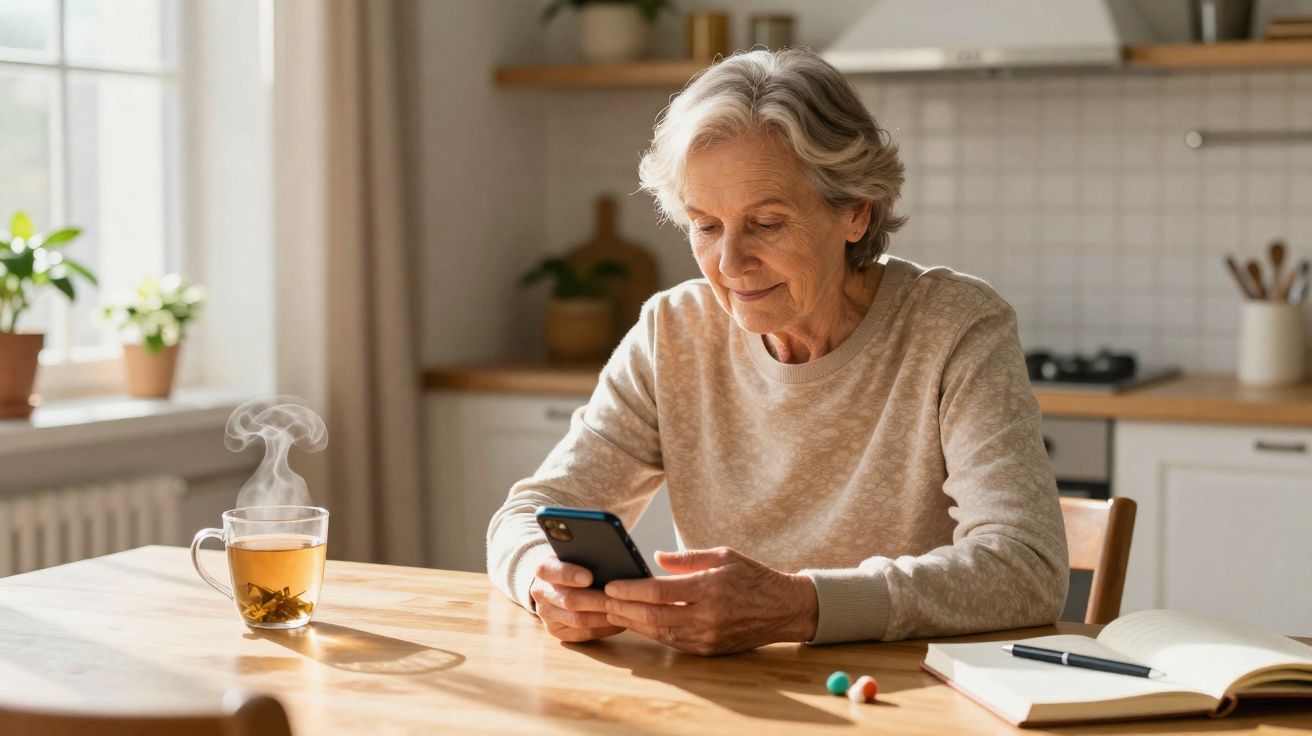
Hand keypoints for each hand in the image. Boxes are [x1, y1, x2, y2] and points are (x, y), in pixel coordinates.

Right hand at [529, 556, 625, 642]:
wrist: (554, 581)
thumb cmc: (574, 563)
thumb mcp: (575, 551)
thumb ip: (589, 549)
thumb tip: (617, 546)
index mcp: (544, 568)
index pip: (550, 570)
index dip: (569, 575)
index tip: (588, 577)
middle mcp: (540, 592)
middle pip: (568, 599)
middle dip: (596, 600)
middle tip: (618, 599)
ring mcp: (546, 614)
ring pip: (576, 620)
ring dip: (603, 617)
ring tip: (624, 611)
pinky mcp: (556, 630)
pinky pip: (581, 634)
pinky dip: (603, 629)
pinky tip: (619, 622)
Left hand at [603, 546, 817, 655]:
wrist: (784, 609)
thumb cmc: (753, 576)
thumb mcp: (723, 555)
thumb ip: (687, 558)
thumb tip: (655, 558)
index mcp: (710, 587)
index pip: (660, 590)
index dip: (631, 589)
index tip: (611, 584)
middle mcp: (708, 615)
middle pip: (654, 615)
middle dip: (622, 608)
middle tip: (601, 600)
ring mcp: (708, 636)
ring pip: (659, 632)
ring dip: (632, 623)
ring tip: (611, 612)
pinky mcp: (708, 649)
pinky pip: (672, 642)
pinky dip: (651, 632)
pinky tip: (637, 622)